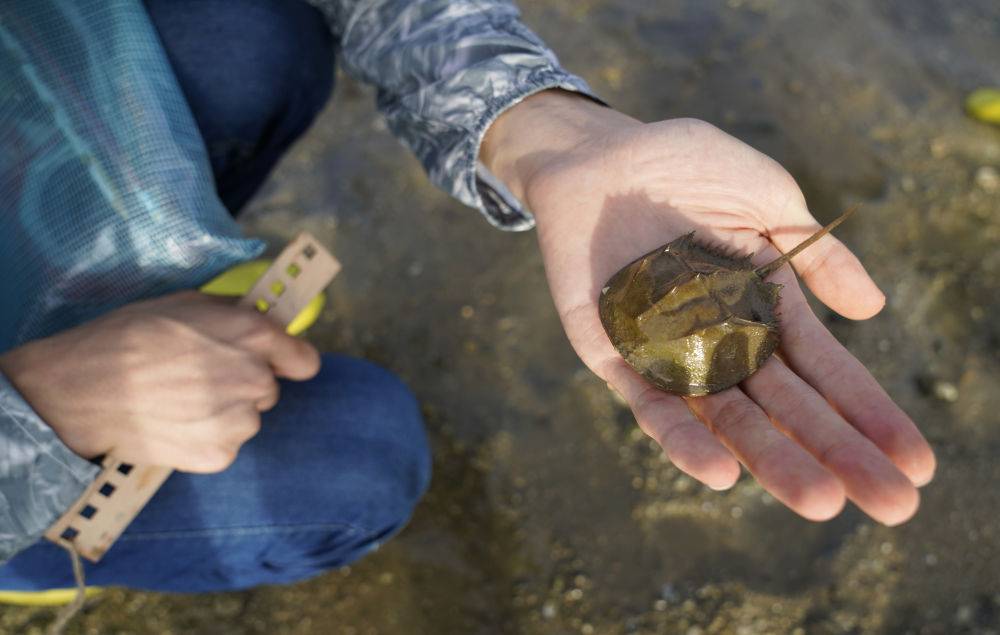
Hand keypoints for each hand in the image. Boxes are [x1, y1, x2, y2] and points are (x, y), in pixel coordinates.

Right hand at [0, 291, 319, 472]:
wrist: (81, 389)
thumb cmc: (130, 336)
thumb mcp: (187, 302)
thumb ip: (234, 313)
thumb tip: (260, 318)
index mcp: (253, 336)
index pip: (305, 361)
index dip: (288, 361)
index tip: (273, 364)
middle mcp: (255, 380)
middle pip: (269, 390)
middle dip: (243, 385)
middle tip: (199, 378)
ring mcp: (239, 422)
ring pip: (247, 419)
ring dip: (224, 414)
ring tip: (179, 403)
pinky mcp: (218, 455)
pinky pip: (224, 446)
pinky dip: (204, 440)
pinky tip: (173, 425)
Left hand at [482, 90, 935, 524]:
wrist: (599, 154)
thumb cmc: (684, 167)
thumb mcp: (765, 197)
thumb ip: (815, 254)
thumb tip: (873, 309)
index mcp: (766, 306)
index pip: (824, 370)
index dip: (868, 413)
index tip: (915, 462)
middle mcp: (724, 339)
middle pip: (785, 406)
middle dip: (837, 452)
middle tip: (893, 504)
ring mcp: (671, 352)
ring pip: (726, 417)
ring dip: (771, 459)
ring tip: (821, 501)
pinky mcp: (617, 355)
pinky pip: (651, 404)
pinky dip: (682, 438)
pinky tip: (722, 472)